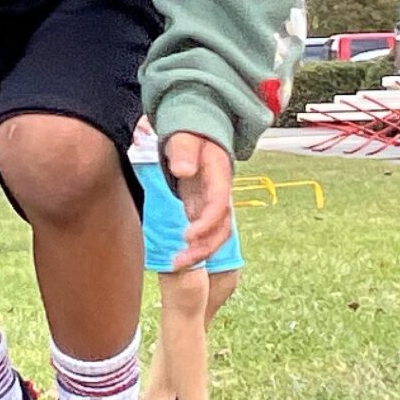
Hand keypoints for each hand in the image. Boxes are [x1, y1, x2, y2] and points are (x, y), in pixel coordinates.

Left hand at [163, 131, 234, 267]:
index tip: (187, 236)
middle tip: (180, 261)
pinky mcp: (203, 209)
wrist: (197, 135)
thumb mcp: (184, 136)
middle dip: (205, 247)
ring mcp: (213, 203)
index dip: (207, 222)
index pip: (219, 203)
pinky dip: (194, 248)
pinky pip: (205, 233)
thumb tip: (183, 170)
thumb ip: (183, 150)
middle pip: (223, 226)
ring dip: (200, 253)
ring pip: (216, 234)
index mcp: (219, 175)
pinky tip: (177, 259)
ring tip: (176, 265)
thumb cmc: (189, 135)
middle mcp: (221, 193)